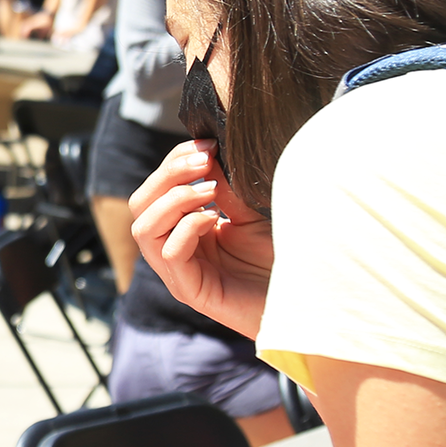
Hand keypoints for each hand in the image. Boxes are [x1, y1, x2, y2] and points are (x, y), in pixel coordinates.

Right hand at [128, 137, 273, 338]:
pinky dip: (186, 228)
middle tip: (203, 159)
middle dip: (168, 175)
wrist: (305, 302)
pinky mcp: (191, 292)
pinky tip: (214, 219)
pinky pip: (169, 254)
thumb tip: (206, 150)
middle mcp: (174, 250)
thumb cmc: (280, 260)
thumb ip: (224, 187)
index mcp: (183, 229)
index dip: (175, 161)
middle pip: (140, 205)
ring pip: (144, 229)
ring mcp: (179, 273)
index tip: (206, 143)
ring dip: (174, 200)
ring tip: (209, 189)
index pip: (157, 189)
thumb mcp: (249, 213)